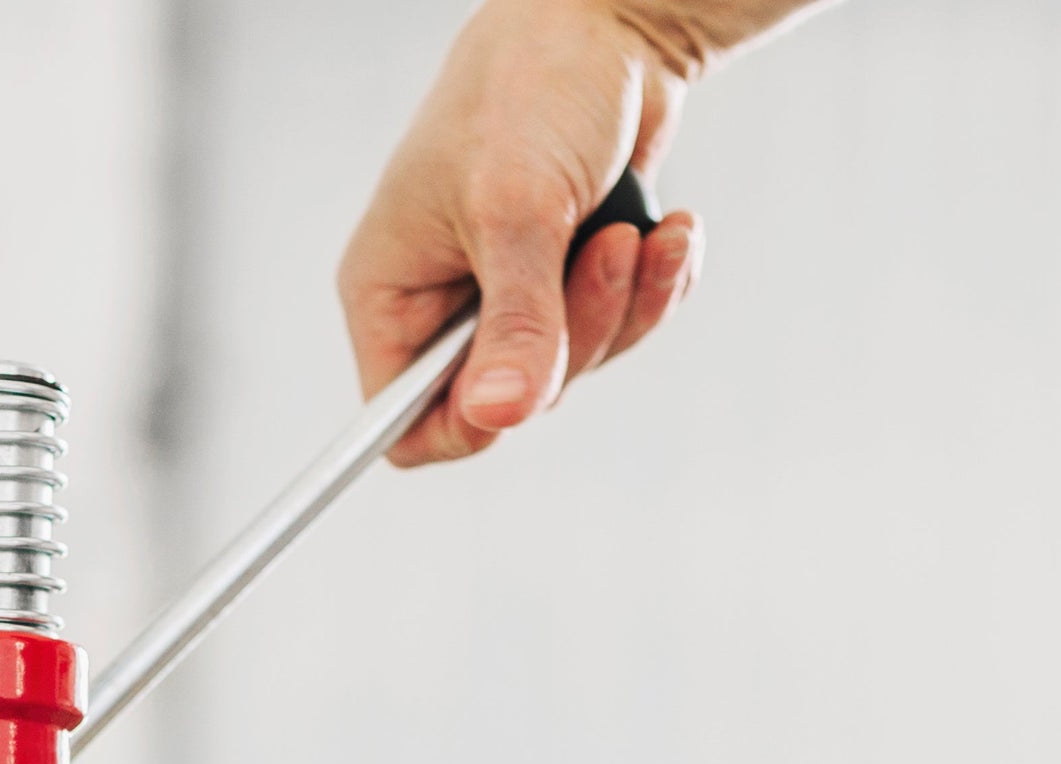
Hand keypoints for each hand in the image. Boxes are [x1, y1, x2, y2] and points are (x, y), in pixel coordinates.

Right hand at [341, 0, 714, 464]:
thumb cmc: (530, 90)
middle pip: (506, 400)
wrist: (607, 25)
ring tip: (637, 230)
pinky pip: (617, 329)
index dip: (460, 428)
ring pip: (571, 368)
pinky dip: (652, 287)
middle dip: (574, 337)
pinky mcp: (568, 276)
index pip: (400, 422)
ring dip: (623, 305)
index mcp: (390, 291)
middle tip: (603, 254)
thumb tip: (498, 417)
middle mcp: (442, 303)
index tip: (523, 390)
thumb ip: (514, 323)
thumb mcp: (517, 211)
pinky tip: (670, 232)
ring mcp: (508, 292)